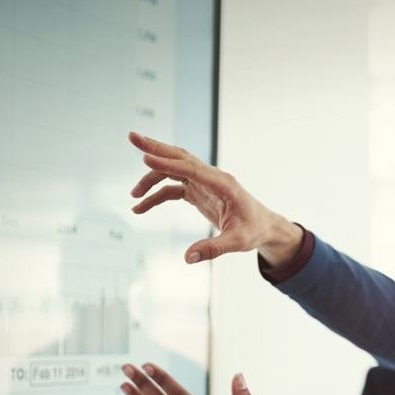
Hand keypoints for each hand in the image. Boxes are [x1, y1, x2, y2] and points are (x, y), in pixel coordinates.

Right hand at [127, 131, 303, 265]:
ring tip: (133, 195)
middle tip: (131, 136)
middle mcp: (211, 178)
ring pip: (173, 171)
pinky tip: (141, 208)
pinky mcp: (198, 192)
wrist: (263, 227)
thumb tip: (188, 258)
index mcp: (223, 184)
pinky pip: (172, 190)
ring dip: (151, 178)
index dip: (168, 163)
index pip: (191, 169)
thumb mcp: (237, 242)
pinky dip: (156, 196)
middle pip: (179, 157)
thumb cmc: (254, 230)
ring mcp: (203, 183)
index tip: (145, 157)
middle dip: (155, 148)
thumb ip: (213, 249)